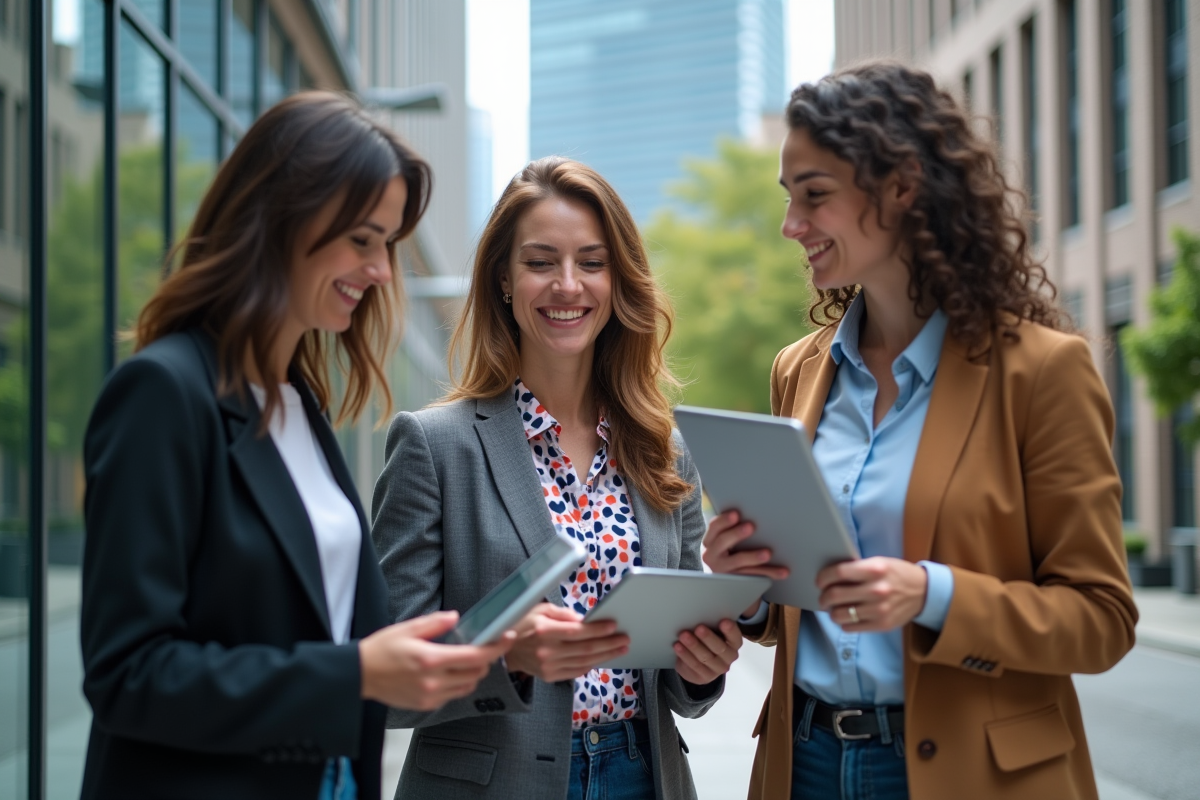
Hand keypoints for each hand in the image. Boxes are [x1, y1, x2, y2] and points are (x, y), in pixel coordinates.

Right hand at [358, 611, 514, 710]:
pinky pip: (453, 695)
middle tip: (485, 646)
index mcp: (431, 660)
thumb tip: (456, 618)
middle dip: (486, 659)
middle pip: (476, 673)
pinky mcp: (426, 705)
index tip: (507, 637)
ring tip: (467, 659)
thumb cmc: (381, 649)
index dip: (495, 647)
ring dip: (473, 673)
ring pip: (467, 687)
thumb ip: (435, 623)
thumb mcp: (408, 628)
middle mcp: (433, 681)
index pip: (474, 656)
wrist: (360, 675)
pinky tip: (450, 672)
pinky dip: (458, 684)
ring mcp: (430, 696)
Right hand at [505, 603, 629, 682]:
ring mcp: (548, 666)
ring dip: (605, 656)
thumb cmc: (524, 624)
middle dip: (608, 644)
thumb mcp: (540, 610)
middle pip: (585, 649)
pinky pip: (575, 672)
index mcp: (544, 631)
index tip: (613, 626)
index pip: (577, 632)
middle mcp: (547, 650)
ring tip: (619, 649)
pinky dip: (590, 666)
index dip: (597, 629)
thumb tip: (584, 619)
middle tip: (624, 639)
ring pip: (584, 662)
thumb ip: (563, 614)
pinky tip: (602, 659)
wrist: (506, 649)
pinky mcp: (549, 676)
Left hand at [672, 619, 742, 684]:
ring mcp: (718, 669)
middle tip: (699, 628)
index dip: (731, 630)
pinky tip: (678, 646)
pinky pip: (694, 665)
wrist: (699, 664)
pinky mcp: (705, 676)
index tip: (723, 621)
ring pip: (705, 657)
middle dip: (708, 638)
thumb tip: (702, 612)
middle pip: (720, 648)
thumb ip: (713, 624)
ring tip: (683, 635)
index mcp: (734, 643)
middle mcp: (729, 657)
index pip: (735, 637)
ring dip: (694, 646)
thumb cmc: (707, 641)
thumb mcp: (713, 632)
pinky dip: (685, 655)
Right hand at [702, 510, 789, 616]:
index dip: (723, 520)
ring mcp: (723, 570)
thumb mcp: (726, 543)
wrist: (728, 583)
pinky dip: (770, 573)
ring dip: (753, 557)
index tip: (736, 514)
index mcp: (710, 541)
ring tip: (767, 554)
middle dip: (736, 534)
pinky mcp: (737, 582)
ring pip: (738, 562)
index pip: (714, 527)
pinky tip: (783, 571)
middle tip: (751, 526)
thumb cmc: (730, 553)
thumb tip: (753, 514)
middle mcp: (712, 555)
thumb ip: (732, 530)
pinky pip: (754, 577)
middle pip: (722, 542)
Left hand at [816, 557, 927, 632]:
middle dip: (823, 597)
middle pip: (835, 595)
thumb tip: (830, 577)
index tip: (819, 581)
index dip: (823, 577)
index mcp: (875, 569)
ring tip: (833, 609)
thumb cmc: (897, 574)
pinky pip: (851, 628)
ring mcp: (879, 609)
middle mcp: (877, 589)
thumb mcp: (879, 563)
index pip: (839, 572)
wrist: (924, 592)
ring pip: (840, 615)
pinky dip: (844, 623)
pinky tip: (848, 617)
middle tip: (823, 598)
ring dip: (831, 612)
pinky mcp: (882, 625)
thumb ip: (858, 568)